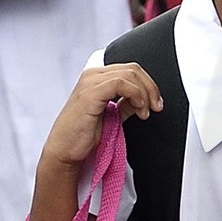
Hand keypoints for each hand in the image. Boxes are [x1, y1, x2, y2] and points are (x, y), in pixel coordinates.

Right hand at [41, 64, 161, 169]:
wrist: (65, 151)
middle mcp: (92, 76)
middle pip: (133, 69)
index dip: (148, 84)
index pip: (130, 69)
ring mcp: (90, 83)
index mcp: (96, 78)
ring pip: (130, 74)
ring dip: (145, 93)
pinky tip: (139, 109)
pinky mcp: (90, 94)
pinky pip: (120, 83)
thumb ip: (125, 104)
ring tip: (145, 112)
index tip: (156, 103)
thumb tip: (143, 100)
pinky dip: (136, 95)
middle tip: (156, 107)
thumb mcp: (111, 116)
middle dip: (151, 88)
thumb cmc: (82, 136)